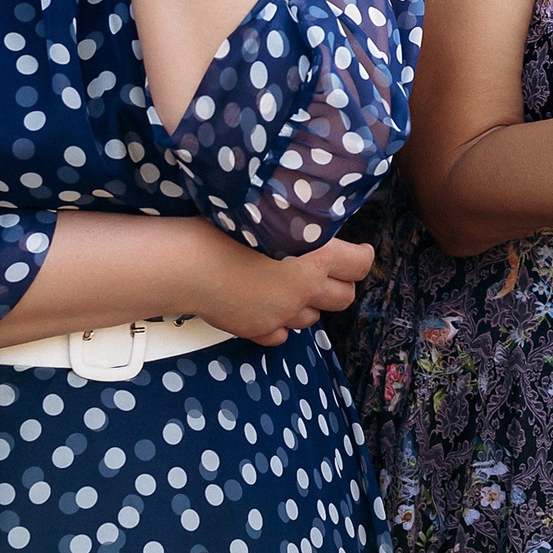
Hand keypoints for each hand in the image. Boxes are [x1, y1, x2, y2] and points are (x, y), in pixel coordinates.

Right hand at [195, 235, 373, 346]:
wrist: (190, 263)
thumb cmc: (226, 230)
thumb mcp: (271, 216)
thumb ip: (298, 226)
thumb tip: (311, 226)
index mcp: (316, 256)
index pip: (360, 264)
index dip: (362, 258)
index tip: (358, 252)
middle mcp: (305, 288)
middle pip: (344, 298)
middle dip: (340, 286)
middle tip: (327, 273)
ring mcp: (283, 313)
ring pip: (313, 319)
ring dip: (308, 305)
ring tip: (290, 288)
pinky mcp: (259, 330)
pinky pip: (281, 335)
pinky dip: (279, 325)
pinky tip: (266, 307)